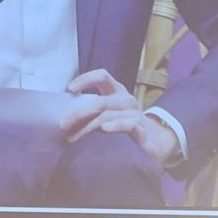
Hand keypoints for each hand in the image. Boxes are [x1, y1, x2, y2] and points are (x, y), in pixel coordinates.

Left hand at [59, 69, 175, 164]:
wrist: (154, 141)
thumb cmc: (125, 125)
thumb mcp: (109, 113)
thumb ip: (93, 111)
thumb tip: (65, 117)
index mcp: (117, 91)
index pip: (102, 76)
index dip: (86, 79)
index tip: (70, 89)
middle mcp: (126, 99)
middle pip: (100, 101)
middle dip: (79, 113)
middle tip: (63, 124)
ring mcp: (134, 113)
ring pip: (108, 115)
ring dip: (88, 127)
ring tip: (73, 137)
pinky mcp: (141, 127)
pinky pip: (127, 124)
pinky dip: (115, 126)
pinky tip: (104, 129)